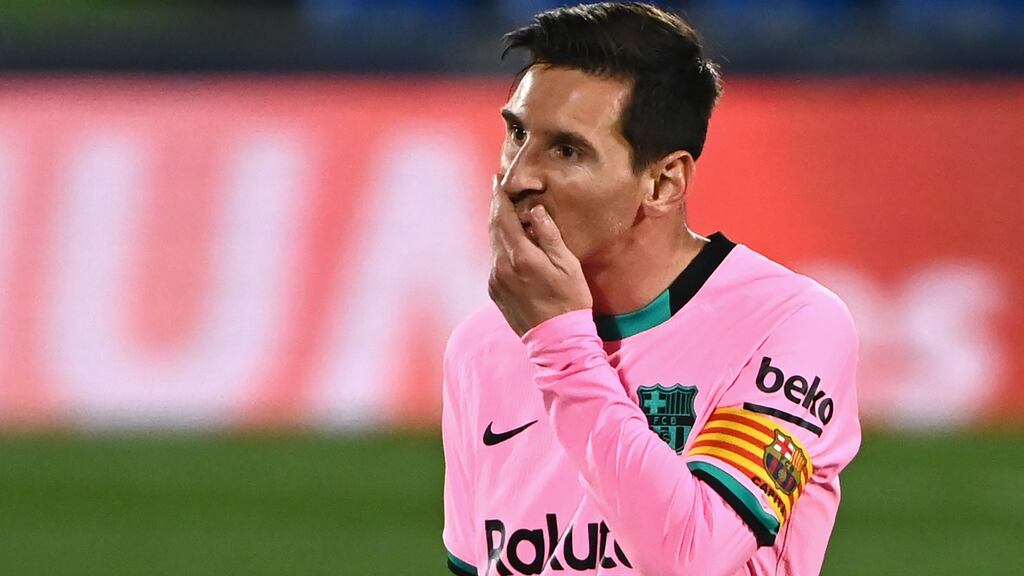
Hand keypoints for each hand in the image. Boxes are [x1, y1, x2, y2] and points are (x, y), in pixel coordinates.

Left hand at [488, 177, 592, 335]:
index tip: (498, 180)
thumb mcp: (567, 264)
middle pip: (494, 228)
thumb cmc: (569, 300)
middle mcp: (502, 267)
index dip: (500, 197)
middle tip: (498, 187)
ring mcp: (496, 280)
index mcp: (521, 256)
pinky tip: (509, 242)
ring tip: (504, 211)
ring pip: (493, 245)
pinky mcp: (495, 292)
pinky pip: (495, 261)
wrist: (556, 339)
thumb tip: (535, 211)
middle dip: (496, 206)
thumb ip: (549, 235)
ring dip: (498, 226)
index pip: (504, 218)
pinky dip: (500, 247)